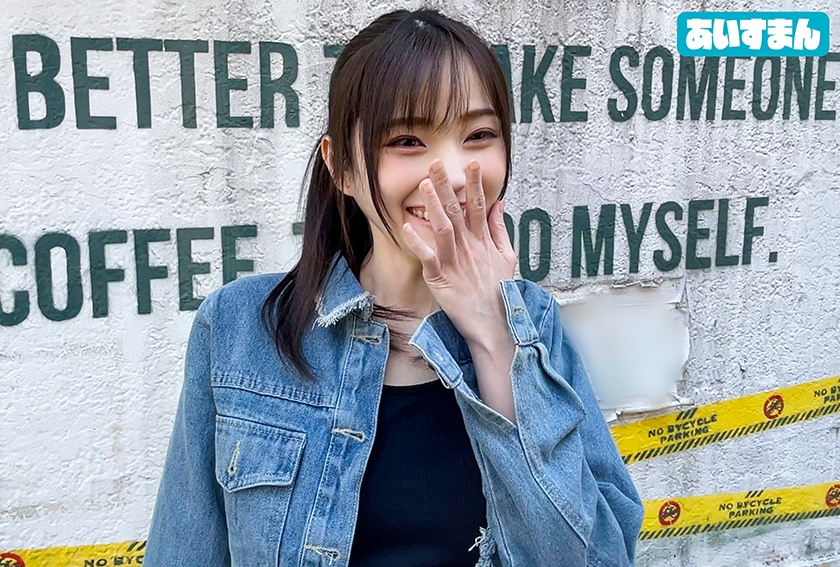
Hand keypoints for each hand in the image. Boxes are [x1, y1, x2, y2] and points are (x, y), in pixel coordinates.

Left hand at [401, 159, 517, 344]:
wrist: (495, 325)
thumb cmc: (499, 292)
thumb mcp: (507, 258)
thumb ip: (499, 229)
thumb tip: (499, 204)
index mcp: (483, 241)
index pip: (479, 206)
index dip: (476, 184)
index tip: (472, 163)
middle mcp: (469, 247)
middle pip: (457, 210)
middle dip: (447, 186)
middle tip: (436, 163)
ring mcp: (455, 262)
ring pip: (443, 228)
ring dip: (433, 206)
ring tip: (424, 185)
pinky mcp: (441, 279)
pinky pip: (427, 258)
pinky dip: (417, 242)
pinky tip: (406, 227)